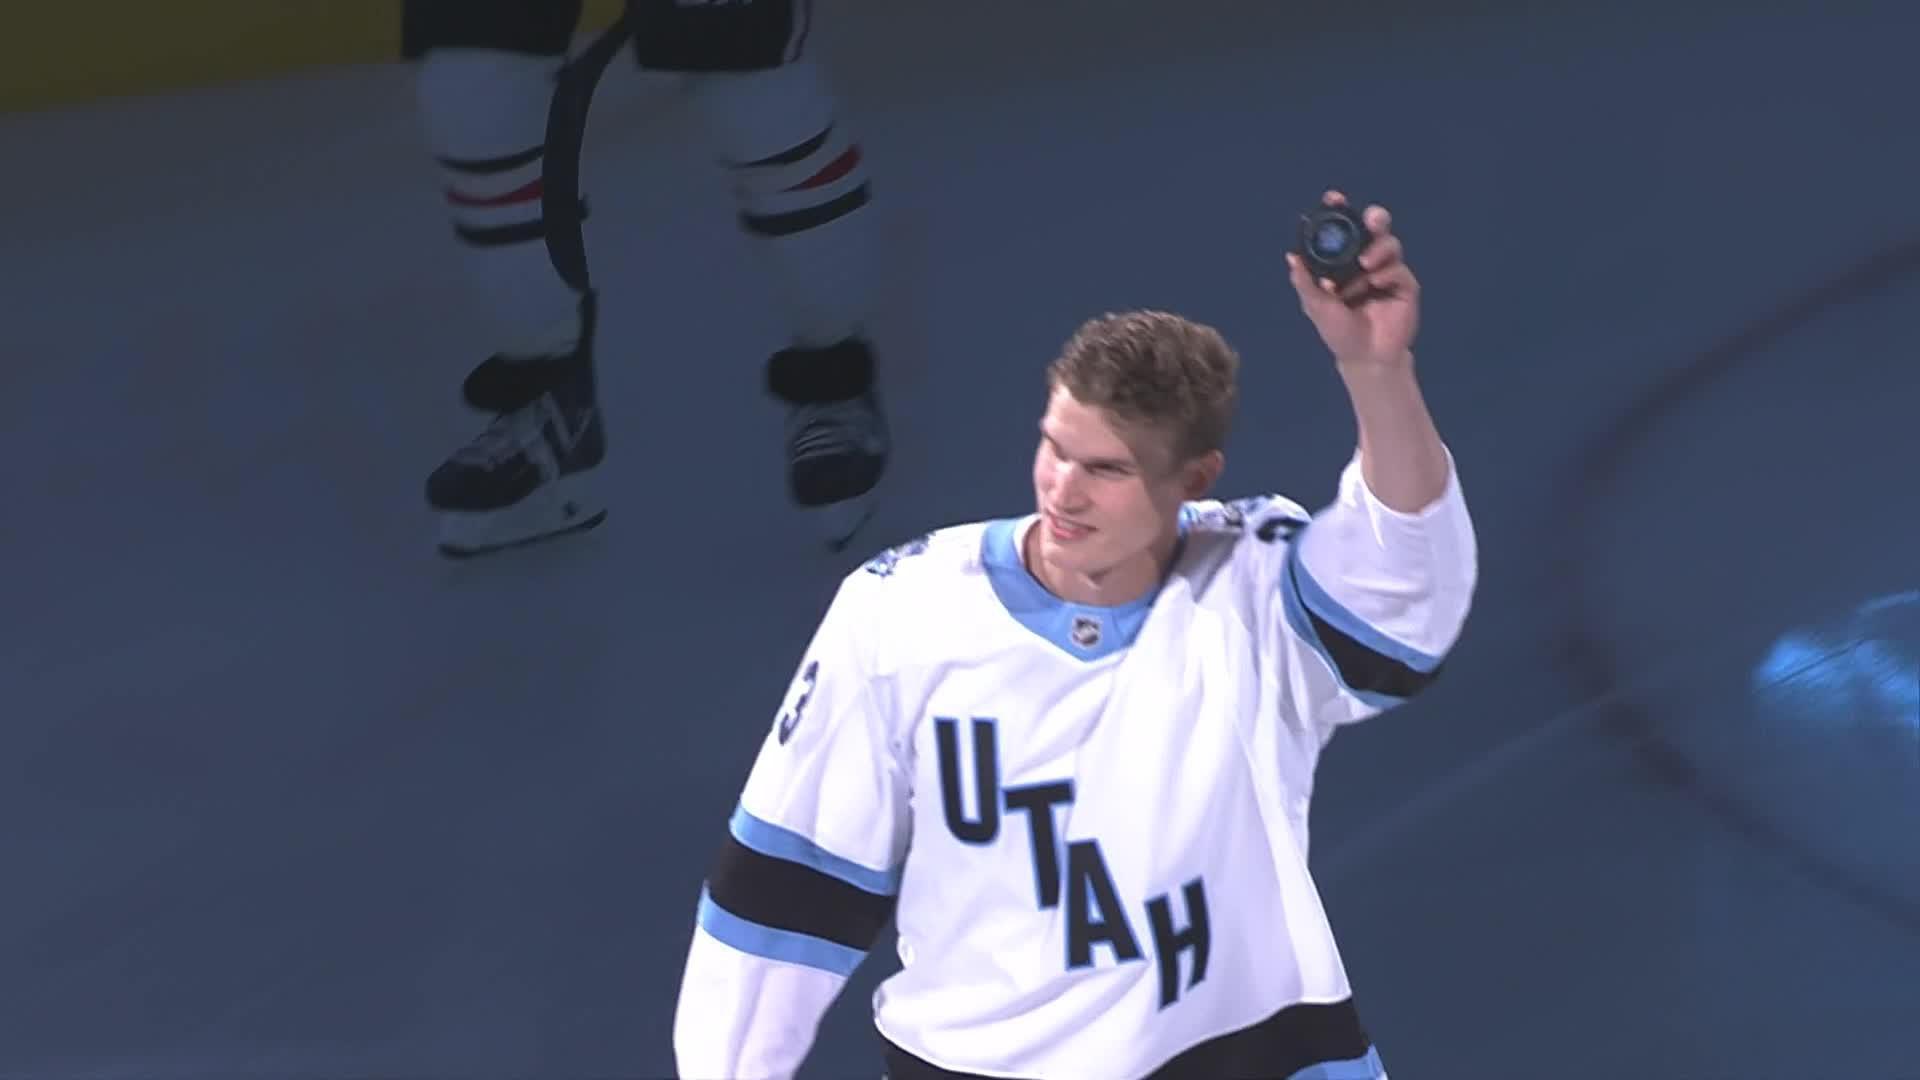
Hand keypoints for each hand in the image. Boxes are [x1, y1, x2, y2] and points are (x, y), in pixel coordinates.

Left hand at [1285, 190, 1419, 372]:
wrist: (1365, 358)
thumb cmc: (1339, 332)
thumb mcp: (1316, 307)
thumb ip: (1305, 283)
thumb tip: (1291, 257)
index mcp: (1343, 261)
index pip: (1343, 229)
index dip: (1339, 210)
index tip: (1333, 197)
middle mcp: (1366, 261)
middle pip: (1375, 227)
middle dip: (1374, 218)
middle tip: (1370, 220)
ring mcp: (1387, 272)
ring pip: (1389, 244)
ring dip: (1378, 250)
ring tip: (1366, 266)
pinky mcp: (1405, 286)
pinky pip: (1399, 269)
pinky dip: (1387, 274)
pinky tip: (1376, 287)